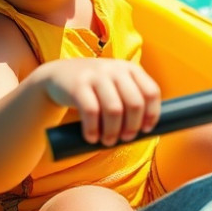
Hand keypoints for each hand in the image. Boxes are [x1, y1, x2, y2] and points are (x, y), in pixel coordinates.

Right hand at [40, 58, 160, 146]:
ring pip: (114, 110)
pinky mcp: (78, 85)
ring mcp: (96, 75)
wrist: (59, 75)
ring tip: (108, 142)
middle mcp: (116, 69)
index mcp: (130, 68)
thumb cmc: (95, 88)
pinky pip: (91, 112)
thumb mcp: (116, 85)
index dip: (152, 114)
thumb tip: (146, 131)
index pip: (151, 92)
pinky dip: (93, 130)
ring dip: (113, 132)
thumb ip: (131, 98)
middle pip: (135, 103)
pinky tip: (92, 138)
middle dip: (133, 127)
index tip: (145, 130)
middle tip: (125, 139)